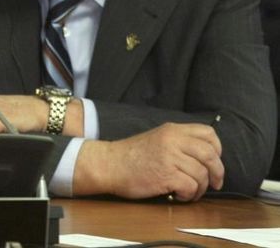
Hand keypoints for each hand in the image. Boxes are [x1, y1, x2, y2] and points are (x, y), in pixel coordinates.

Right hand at [74, 122, 223, 200]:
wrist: (109, 164)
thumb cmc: (131, 155)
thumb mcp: (157, 138)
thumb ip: (178, 142)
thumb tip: (205, 158)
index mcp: (172, 130)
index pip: (208, 133)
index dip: (217, 149)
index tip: (213, 161)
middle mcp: (173, 140)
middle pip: (210, 154)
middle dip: (217, 172)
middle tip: (215, 183)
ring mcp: (170, 157)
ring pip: (202, 174)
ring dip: (200, 188)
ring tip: (188, 191)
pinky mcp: (166, 175)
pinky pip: (191, 187)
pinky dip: (188, 195)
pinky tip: (177, 195)